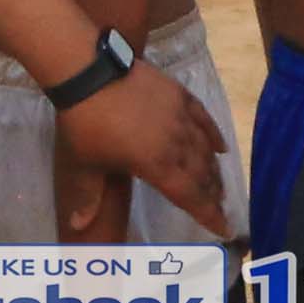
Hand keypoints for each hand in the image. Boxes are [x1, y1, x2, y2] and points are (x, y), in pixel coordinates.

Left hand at [57, 62, 228, 238]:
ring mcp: (180, 117)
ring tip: (218, 184)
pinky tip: (220, 147)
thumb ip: (88, 197)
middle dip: (213, 194)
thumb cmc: (85, 123)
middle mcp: (176, 144)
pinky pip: (204, 119)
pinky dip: (214, 135)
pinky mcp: (179, 96)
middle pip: (202, 175)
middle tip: (219, 207)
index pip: (191, 197)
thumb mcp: (85, 164)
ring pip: (206, 149)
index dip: (210, 216)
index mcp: (157, 166)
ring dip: (213, 170)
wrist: (88, 73)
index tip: (226, 230)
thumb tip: (77, 226)